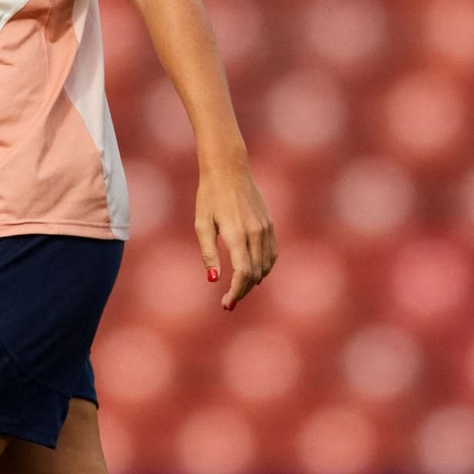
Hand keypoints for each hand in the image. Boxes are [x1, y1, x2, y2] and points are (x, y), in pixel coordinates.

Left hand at [195, 160, 276, 309]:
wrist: (228, 169)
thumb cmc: (209, 196)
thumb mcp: (202, 224)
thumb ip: (208, 253)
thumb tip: (213, 280)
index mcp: (237, 234)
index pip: (243, 273)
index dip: (236, 292)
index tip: (226, 304)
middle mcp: (255, 233)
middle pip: (255, 273)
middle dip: (243, 291)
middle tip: (228, 301)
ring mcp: (265, 228)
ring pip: (266, 266)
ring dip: (254, 281)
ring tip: (239, 288)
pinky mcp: (269, 224)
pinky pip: (272, 254)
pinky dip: (265, 267)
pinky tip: (253, 273)